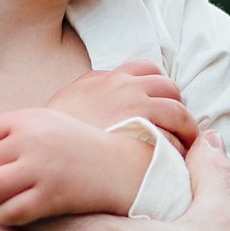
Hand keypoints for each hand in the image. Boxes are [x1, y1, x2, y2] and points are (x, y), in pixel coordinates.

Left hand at [0, 106, 152, 226]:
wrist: (127, 167)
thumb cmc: (83, 151)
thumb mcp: (49, 128)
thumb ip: (13, 136)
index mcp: (28, 118)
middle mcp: (32, 139)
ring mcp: (43, 166)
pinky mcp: (55, 194)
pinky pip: (11, 211)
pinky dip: (3, 219)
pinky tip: (9, 220)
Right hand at [47, 61, 199, 149]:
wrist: (44, 151)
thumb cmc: (53, 133)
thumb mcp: (69, 101)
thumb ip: (89, 91)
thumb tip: (100, 89)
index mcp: (108, 78)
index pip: (147, 69)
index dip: (157, 87)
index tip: (160, 104)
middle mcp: (126, 87)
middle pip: (169, 87)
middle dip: (176, 106)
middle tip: (178, 127)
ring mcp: (136, 108)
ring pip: (178, 112)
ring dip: (185, 128)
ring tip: (185, 146)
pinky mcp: (143, 133)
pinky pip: (173, 138)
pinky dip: (178, 148)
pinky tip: (174, 161)